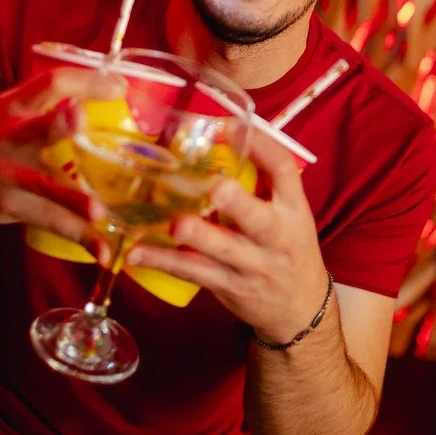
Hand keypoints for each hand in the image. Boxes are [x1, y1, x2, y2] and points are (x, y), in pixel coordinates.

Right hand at [0, 68, 122, 255]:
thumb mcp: (10, 109)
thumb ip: (49, 102)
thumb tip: (113, 90)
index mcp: (14, 106)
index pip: (50, 84)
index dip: (83, 82)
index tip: (119, 86)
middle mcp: (9, 137)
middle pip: (39, 129)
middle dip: (61, 124)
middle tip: (82, 119)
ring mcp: (9, 174)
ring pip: (45, 186)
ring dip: (73, 199)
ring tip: (99, 212)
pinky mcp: (12, 206)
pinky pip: (50, 220)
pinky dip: (78, 236)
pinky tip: (101, 250)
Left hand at [127, 131, 329, 343]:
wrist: (299, 306)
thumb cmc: (287, 246)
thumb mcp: (289, 212)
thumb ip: (261, 181)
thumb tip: (219, 136)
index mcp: (293, 209)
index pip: (284, 172)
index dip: (263, 148)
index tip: (234, 127)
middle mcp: (276, 237)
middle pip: (259, 220)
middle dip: (237, 204)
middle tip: (217, 188)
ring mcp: (251, 266)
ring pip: (221, 251)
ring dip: (195, 236)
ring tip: (172, 223)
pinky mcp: (227, 286)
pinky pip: (193, 272)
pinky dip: (163, 261)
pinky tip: (136, 252)